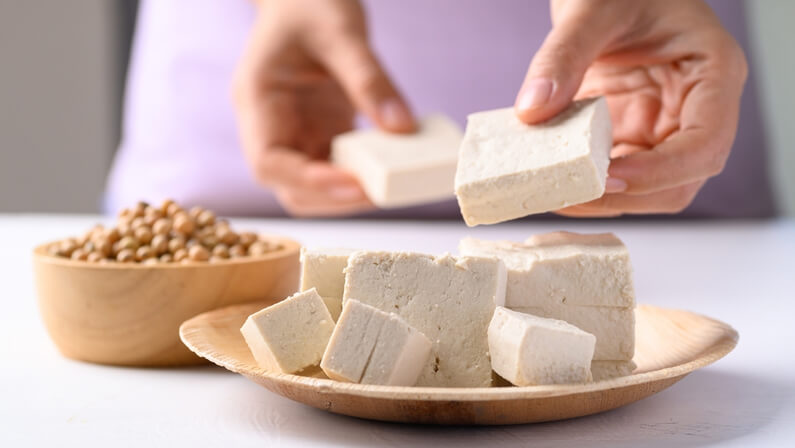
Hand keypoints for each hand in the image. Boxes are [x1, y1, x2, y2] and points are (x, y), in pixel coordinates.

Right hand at [233, 0, 414, 216]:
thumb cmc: (312, 4)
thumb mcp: (342, 32)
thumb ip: (369, 80)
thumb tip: (402, 129)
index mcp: (257, 99)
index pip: (268, 162)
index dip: (308, 182)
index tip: (353, 184)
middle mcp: (269, 126)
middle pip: (288, 188)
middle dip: (333, 198)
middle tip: (381, 191)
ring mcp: (293, 134)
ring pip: (312, 188)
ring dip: (349, 194)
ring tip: (391, 184)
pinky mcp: (318, 135)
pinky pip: (336, 169)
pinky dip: (362, 176)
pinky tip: (392, 168)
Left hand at [514, 0, 746, 216]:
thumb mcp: (592, 8)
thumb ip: (563, 54)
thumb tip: (533, 111)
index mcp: (713, 74)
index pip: (705, 145)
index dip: (660, 172)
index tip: (609, 177)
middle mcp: (694, 111)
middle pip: (678, 183)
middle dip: (623, 196)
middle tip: (564, 194)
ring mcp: (662, 129)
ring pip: (643, 190)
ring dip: (597, 199)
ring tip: (546, 192)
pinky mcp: (630, 137)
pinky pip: (611, 176)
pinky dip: (581, 185)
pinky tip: (546, 179)